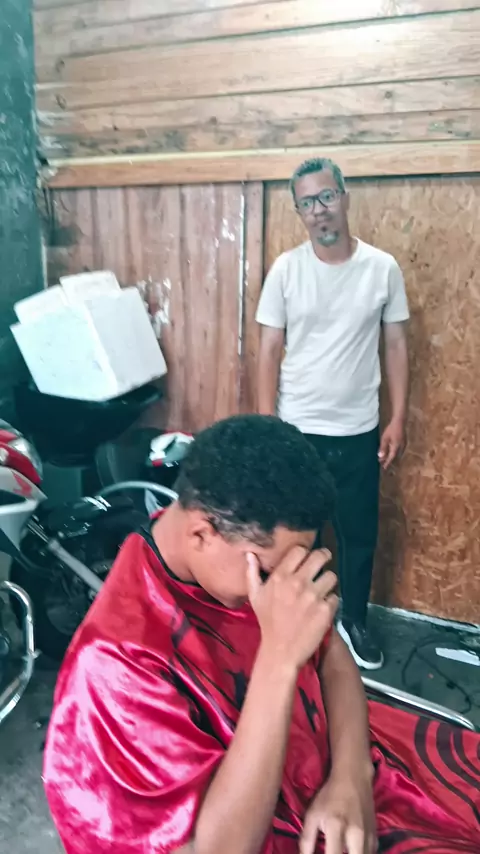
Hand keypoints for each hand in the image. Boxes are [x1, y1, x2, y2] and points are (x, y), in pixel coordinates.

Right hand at [247, 548, 337, 671]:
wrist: (280, 651)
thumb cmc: (267, 622)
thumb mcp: (255, 596)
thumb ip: (252, 573)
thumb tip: (250, 553)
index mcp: (280, 577)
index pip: (300, 550)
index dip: (305, 553)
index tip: (307, 558)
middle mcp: (298, 583)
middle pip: (320, 556)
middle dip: (324, 557)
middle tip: (324, 562)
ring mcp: (313, 596)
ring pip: (332, 576)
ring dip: (329, 582)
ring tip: (324, 589)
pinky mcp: (325, 610)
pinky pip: (335, 597)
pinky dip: (331, 602)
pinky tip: (324, 607)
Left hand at [300, 771, 376, 853]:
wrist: (353, 777)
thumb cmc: (329, 796)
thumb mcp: (312, 814)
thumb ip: (306, 840)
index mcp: (336, 826)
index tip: (324, 853)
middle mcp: (356, 834)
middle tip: (333, 852)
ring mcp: (368, 836)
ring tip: (339, 850)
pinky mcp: (375, 836)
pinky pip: (369, 853)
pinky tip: (351, 850)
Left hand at [378, 419, 405, 469]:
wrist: (400, 421)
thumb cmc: (391, 429)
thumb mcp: (385, 439)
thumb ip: (383, 448)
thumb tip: (380, 457)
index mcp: (396, 447)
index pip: (391, 457)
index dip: (387, 463)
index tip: (384, 468)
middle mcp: (401, 447)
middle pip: (395, 456)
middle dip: (389, 460)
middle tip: (383, 464)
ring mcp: (403, 445)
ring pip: (397, 454)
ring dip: (391, 457)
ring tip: (386, 459)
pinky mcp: (404, 442)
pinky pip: (399, 450)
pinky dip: (394, 453)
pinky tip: (391, 452)